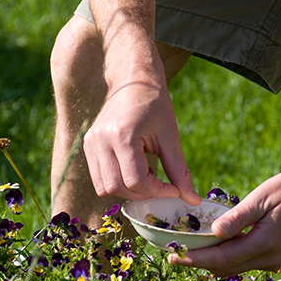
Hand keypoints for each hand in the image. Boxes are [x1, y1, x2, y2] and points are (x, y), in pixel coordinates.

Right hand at [84, 79, 200, 205]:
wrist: (133, 80)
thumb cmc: (155, 104)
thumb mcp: (170, 137)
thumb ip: (179, 171)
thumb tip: (193, 200)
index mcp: (122, 135)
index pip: (136, 180)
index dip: (157, 191)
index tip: (174, 190)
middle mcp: (101, 140)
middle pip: (117, 187)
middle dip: (143, 193)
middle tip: (161, 184)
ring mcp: (91, 143)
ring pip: (104, 188)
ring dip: (128, 190)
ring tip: (145, 171)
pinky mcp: (88, 145)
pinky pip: (100, 178)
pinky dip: (118, 182)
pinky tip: (134, 167)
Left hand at [169, 170, 280, 273]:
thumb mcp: (263, 197)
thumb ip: (238, 217)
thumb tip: (214, 232)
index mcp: (265, 243)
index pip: (222, 259)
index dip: (195, 259)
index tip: (173, 256)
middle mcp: (269, 258)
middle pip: (225, 268)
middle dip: (197, 263)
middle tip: (174, 254)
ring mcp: (274, 260)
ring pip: (234, 267)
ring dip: (210, 261)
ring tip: (189, 248)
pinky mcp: (276, 256)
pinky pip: (244, 262)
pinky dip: (226, 256)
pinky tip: (214, 244)